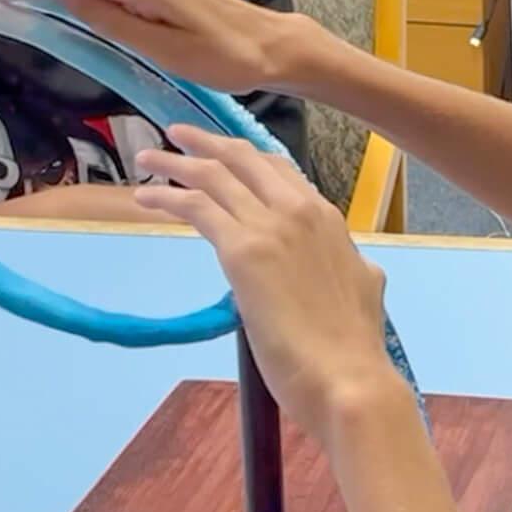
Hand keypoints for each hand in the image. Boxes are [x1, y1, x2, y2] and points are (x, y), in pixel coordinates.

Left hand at [133, 124, 403, 437]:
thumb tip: (358, 267)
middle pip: (245, 159)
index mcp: (329, 220)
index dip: (247, 159)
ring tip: (149, 157)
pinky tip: (146, 198)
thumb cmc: (353, 348)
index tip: (223, 156)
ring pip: (216, 175)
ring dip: (178, 162)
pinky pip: (198, 207)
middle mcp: (301, 210)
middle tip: (179, 134)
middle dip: (208, 142)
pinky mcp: (242, 250)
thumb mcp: (366, 291)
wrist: (348, 377)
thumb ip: (354, 269)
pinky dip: (168, 196)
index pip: (281, 171)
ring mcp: (272, 226)